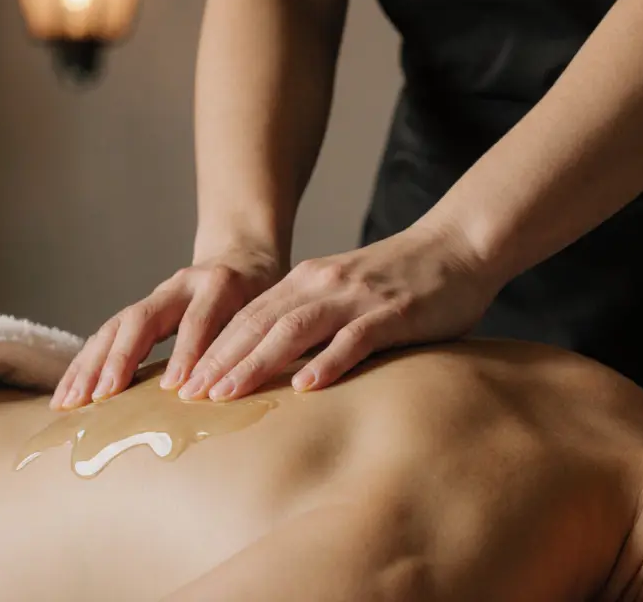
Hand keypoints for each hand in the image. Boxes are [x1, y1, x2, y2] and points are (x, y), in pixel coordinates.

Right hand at [51, 245, 284, 408]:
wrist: (242, 255)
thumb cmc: (263, 293)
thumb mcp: (271, 307)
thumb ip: (261, 337)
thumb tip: (256, 385)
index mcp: (220, 284)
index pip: (199, 319)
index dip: (187, 353)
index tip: (175, 389)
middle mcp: (181, 286)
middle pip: (142, 318)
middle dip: (120, 359)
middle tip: (103, 396)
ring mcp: (155, 296)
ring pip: (115, 326)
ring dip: (90, 366)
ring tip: (70, 402)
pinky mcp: (140, 310)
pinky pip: (106, 335)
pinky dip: (85, 365)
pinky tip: (68, 394)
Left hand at [175, 220, 498, 401]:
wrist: (459, 246)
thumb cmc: (403, 280)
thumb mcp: (345, 293)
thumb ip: (314, 321)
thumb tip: (279, 367)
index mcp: (307, 280)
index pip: (248, 318)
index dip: (213, 349)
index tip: (183, 384)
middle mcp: (323, 284)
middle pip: (259, 324)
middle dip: (219, 361)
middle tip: (187, 396)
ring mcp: (357, 297)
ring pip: (294, 330)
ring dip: (256, 362)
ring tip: (227, 394)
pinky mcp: (393, 312)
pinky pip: (355, 339)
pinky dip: (328, 362)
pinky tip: (307, 385)